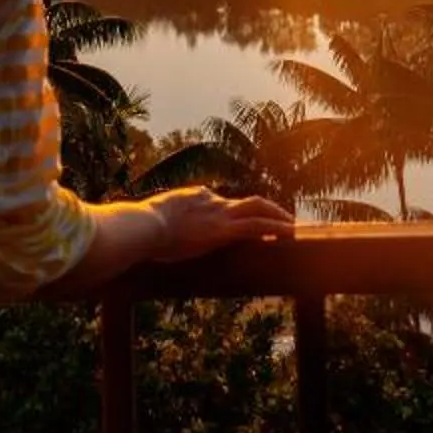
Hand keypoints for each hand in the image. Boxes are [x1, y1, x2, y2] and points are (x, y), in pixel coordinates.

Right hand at [143, 187, 298, 261]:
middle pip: (246, 201)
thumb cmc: (138, 229)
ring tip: (293, 227)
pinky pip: (258, 226)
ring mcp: (219, 214)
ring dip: (278, 217)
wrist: (144, 227)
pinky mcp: (224, 229)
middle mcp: (210, 201)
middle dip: (265, 208)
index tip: (239, 220)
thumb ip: (152, 221)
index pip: (218, 202)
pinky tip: (291, 234)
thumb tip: (138, 228)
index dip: (232, 212)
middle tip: (279, 217)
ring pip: (258, 209)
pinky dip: (277, 228)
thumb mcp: (146, 221)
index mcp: (193, 197)